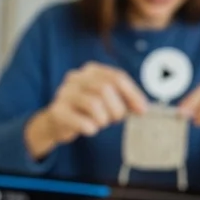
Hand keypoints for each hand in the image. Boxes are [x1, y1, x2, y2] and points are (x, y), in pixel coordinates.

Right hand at [25, 62, 147, 159]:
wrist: (56, 122)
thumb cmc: (85, 110)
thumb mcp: (107, 100)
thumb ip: (125, 100)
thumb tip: (143, 108)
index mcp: (91, 70)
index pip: (117, 77)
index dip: (133, 94)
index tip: (142, 110)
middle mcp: (76, 77)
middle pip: (105, 89)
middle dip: (117, 109)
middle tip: (115, 120)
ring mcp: (64, 93)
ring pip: (94, 104)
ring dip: (103, 119)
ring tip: (100, 123)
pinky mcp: (58, 111)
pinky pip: (82, 121)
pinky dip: (91, 128)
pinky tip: (89, 129)